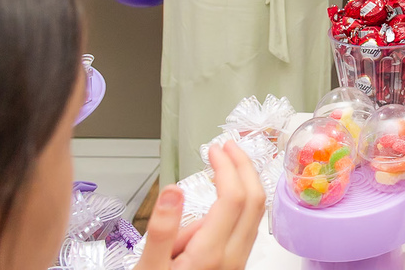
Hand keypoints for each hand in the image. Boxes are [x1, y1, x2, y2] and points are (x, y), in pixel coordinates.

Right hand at [136, 142, 265, 269]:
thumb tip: (173, 189)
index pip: (233, 197)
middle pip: (255, 200)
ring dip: (239, 187)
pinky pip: (243, 229)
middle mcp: (232, 257)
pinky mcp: (234, 266)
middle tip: (227, 146)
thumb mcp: (148, 268)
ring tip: (203, 192)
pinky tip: (206, 218)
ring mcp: (237, 262)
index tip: (214, 149)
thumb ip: (162, 230)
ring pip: (253, 214)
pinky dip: (236, 208)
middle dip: (244, 166)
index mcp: (211, 254)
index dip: (228, 166)